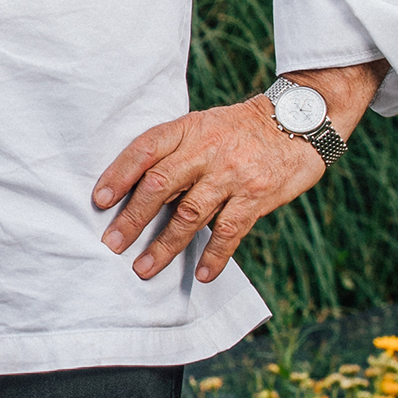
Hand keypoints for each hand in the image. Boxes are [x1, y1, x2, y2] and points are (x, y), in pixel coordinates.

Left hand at [91, 63, 384, 282]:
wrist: (298, 122)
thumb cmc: (239, 129)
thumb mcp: (203, 125)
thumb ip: (175, 152)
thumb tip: (138, 190)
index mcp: (187, 129)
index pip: (144, 149)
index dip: (119, 174)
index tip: (99, 200)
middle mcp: (206, 150)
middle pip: (160, 185)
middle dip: (133, 218)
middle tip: (112, 244)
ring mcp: (232, 174)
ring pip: (190, 214)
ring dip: (165, 245)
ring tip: (143, 268)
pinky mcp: (257, 196)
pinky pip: (230, 231)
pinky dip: (214, 256)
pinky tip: (201, 275)